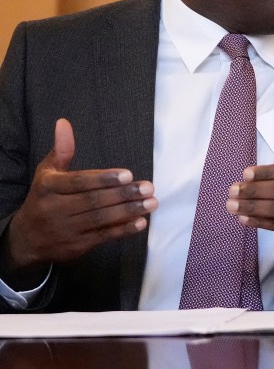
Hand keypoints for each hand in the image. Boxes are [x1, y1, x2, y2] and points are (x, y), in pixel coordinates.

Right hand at [1, 119, 156, 285]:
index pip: (79, 182)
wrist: (26, 239)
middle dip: (124, 194)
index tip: (128, 174)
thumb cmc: (43, 198)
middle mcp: (55, 209)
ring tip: (151, 203)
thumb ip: (61, 150)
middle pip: (93, 201)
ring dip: (128, 211)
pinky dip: (122, 230)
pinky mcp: (76, 246)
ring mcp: (66, 230)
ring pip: (100, 219)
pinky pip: (102, 237)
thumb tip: (63, 123)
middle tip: (148, 188)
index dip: (104, 179)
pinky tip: (140, 222)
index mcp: (48, 187)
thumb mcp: (47, 173)